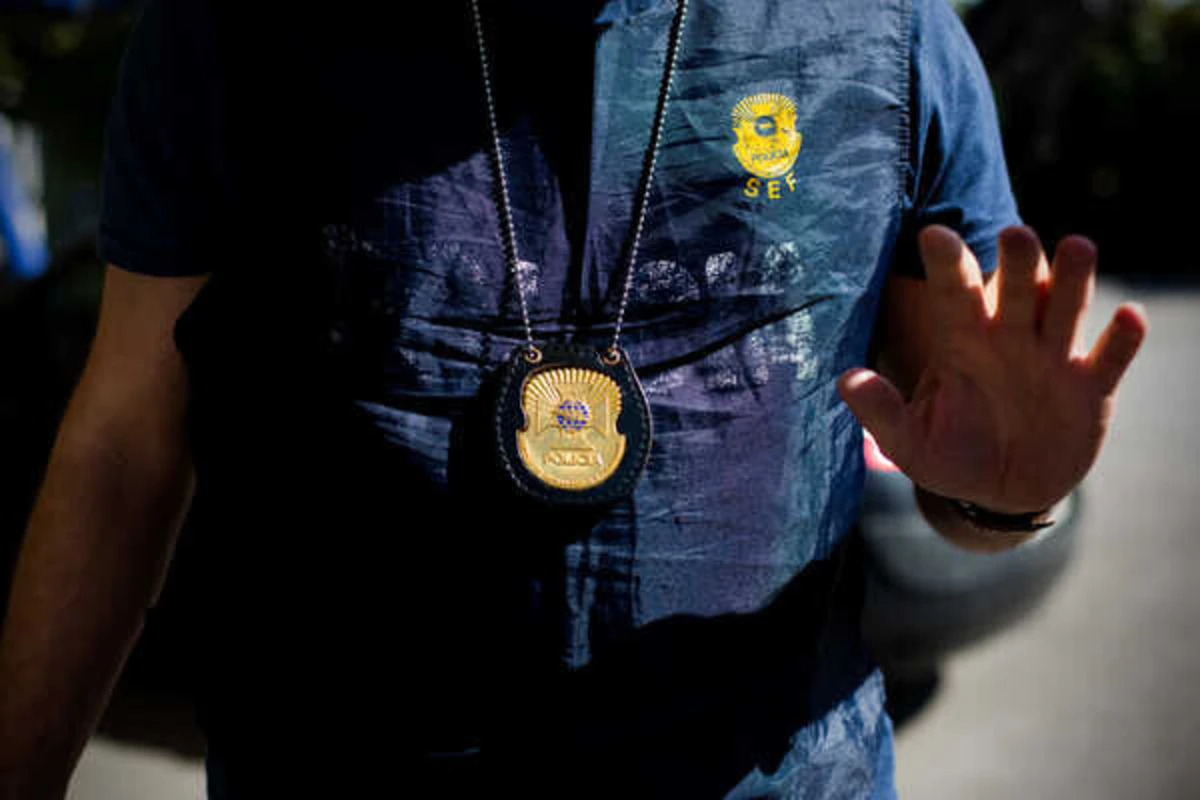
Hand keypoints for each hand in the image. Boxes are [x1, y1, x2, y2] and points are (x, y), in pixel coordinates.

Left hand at [838, 224, 1147, 513]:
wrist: (1001, 490)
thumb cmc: (950, 454)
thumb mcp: (908, 441)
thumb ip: (881, 411)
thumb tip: (846, 381)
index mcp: (963, 340)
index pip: (955, 293)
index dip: (948, 263)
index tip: (934, 235)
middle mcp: (1010, 337)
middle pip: (1017, 287)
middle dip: (1017, 260)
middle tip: (1014, 233)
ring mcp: (1054, 358)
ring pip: (1066, 307)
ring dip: (1073, 279)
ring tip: (1077, 247)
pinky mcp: (1091, 388)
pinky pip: (1109, 358)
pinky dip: (1122, 339)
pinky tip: (1129, 318)